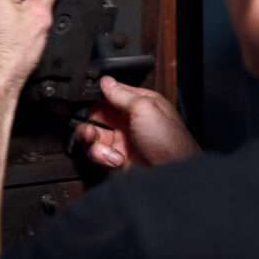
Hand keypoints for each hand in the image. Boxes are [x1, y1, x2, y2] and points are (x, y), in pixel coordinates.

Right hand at [76, 75, 199, 168]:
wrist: (173, 178)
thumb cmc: (169, 142)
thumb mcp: (145, 108)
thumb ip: (121, 93)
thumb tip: (105, 80)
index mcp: (139, 104)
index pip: (111, 94)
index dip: (97, 97)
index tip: (85, 101)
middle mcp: (129, 121)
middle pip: (98, 115)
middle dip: (89, 120)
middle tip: (90, 128)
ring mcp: (123, 142)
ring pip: (94, 135)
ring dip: (92, 140)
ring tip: (99, 145)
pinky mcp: (118, 161)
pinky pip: (98, 154)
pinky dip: (101, 156)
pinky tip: (115, 159)